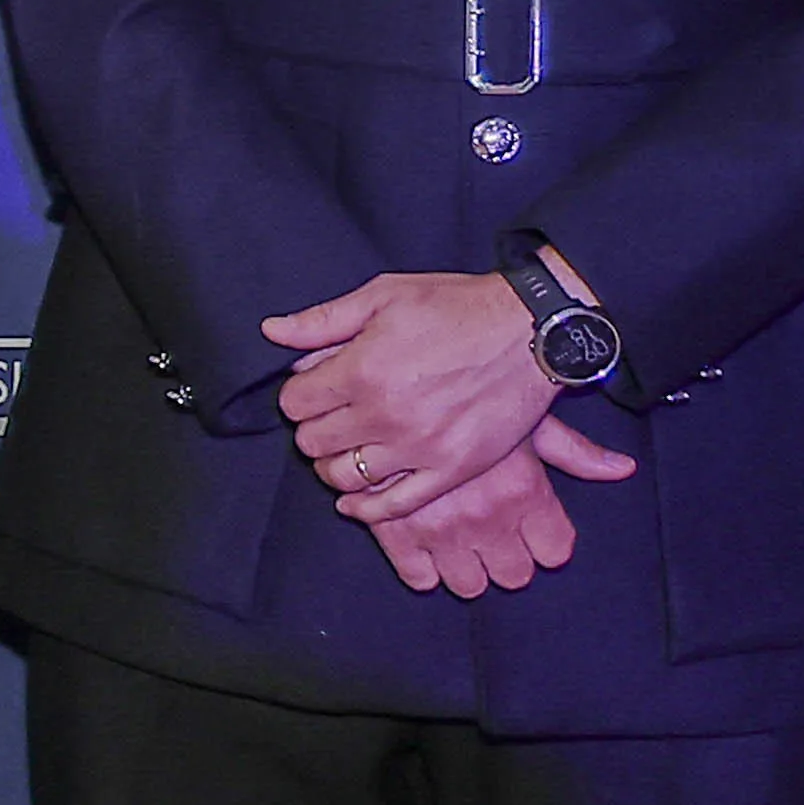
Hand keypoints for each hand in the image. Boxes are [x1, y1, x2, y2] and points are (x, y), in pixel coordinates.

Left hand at [266, 271, 563, 518]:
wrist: (532, 332)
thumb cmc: (457, 307)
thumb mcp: (384, 296)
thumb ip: (322, 320)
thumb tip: (271, 331)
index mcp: (361, 370)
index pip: (294, 404)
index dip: (298, 396)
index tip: (314, 390)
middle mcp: (384, 414)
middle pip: (313, 442)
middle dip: (314, 429)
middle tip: (331, 418)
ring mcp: (419, 447)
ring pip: (343, 477)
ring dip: (334, 466)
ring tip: (346, 450)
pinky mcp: (451, 469)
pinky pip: (393, 506)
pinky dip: (366, 508)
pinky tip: (355, 499)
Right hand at [360, 410, 639, 597]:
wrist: (390, 380)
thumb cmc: (467, 394)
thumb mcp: (525, 417)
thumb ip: (574, 452)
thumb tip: (625, 469)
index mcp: (523, 490)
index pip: (555, 552)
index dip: (546, 541)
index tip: (533, 529)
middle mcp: (485, 516)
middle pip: (514, 576)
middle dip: (506, 558)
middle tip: (493, 534)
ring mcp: (438, 528)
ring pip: (468, 584)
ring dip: (465, 567)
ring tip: (458, 540)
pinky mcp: (392, 530)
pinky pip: (418, 577)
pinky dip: (421, 567)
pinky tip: (422, 544)